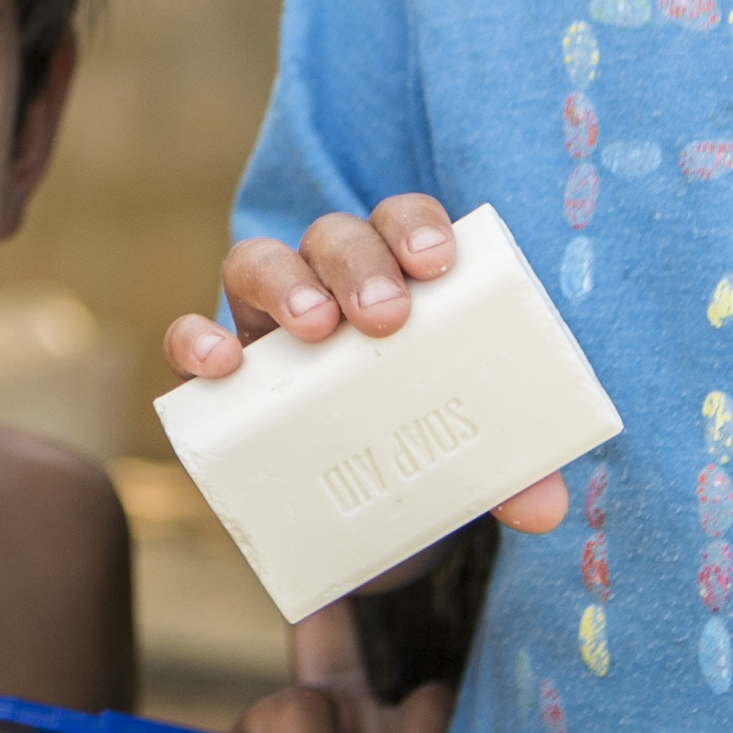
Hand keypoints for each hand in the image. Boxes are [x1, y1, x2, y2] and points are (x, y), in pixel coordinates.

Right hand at [161, 194, 570, 536]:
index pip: (401, 222)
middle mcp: (327, 284)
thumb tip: (542, 505)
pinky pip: (190, 337)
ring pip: (257, 261)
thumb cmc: (419, 447)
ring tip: (316, 329)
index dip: (416, 227)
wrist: (351, 510)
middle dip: (359, 264)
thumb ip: (509, 471)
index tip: (438, 264)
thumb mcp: (469, 457)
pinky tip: (221, 366)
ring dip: (286, 285)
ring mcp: (266, 324)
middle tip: (386, 317)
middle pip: (333, 236)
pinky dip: (196, 339)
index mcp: (396, 281)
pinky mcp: (221, 373)